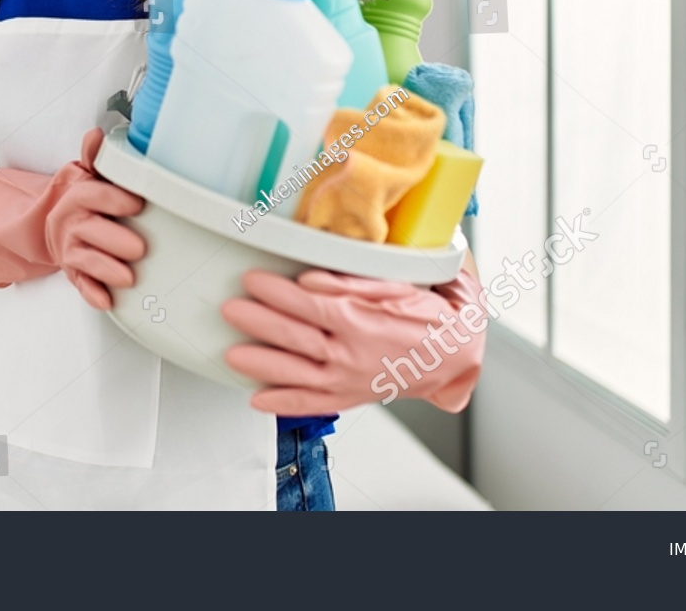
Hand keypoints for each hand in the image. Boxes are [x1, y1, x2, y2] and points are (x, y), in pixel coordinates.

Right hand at [0, 128, 145, 309]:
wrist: (57, 224)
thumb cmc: (83, 200)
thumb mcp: (87, 175)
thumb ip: (95, 158)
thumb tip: (96, 135)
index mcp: (77, 196)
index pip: (92, 195)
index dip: (113, 199)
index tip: (137, 203)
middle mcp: (71, 224)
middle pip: (89, 231)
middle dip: (114, 240)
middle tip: (140, 248)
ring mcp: (70, 249)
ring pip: (85, 260)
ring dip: (106, 270)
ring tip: (129, 278)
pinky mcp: (73, 272)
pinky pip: (80, 284)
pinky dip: (93, 294)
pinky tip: (108, 301)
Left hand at [220, 265, 486, 415]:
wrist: (454, 356)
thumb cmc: (426, 318)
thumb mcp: (395, 287)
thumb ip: (349, 283)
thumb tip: (310, 280)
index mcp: (363, 322)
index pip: (311, 306)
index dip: (277, 293)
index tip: (252, 279)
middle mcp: (352, 354)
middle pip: (297, 339)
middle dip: (259, 323)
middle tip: (230, 310)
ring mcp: (349, 380)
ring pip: (298, 374)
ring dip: (262, 365)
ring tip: (232, 355)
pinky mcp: (350, 396)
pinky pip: (313, 404)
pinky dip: (284, 405)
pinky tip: (258, 399)